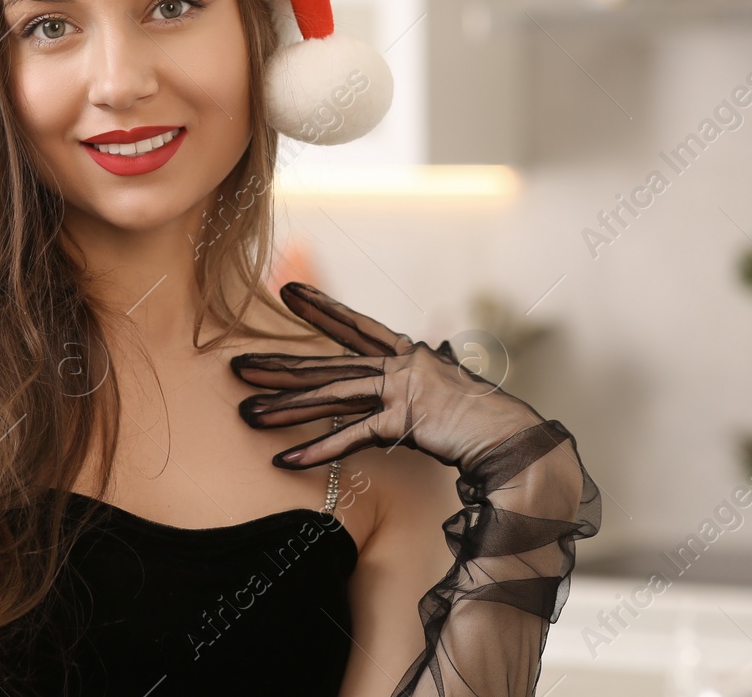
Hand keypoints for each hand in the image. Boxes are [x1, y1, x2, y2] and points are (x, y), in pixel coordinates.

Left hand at [231, 281, 543, 470]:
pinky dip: (317, 449)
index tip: (287, 292)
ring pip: (330, 396)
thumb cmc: (485, 422)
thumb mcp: (448, 393)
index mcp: (410, 356)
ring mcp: (403, 389)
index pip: (355, 328)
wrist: (515, 440)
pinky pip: (350, 437)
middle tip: (236, 365)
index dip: (321, 308)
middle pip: (328, 363)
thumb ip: (425, 381)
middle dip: (279, 366)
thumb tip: (422, 364)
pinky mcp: (405, 420)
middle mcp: (402, 365)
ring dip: (284, 408)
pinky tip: (284, 459)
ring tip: (245, 413)